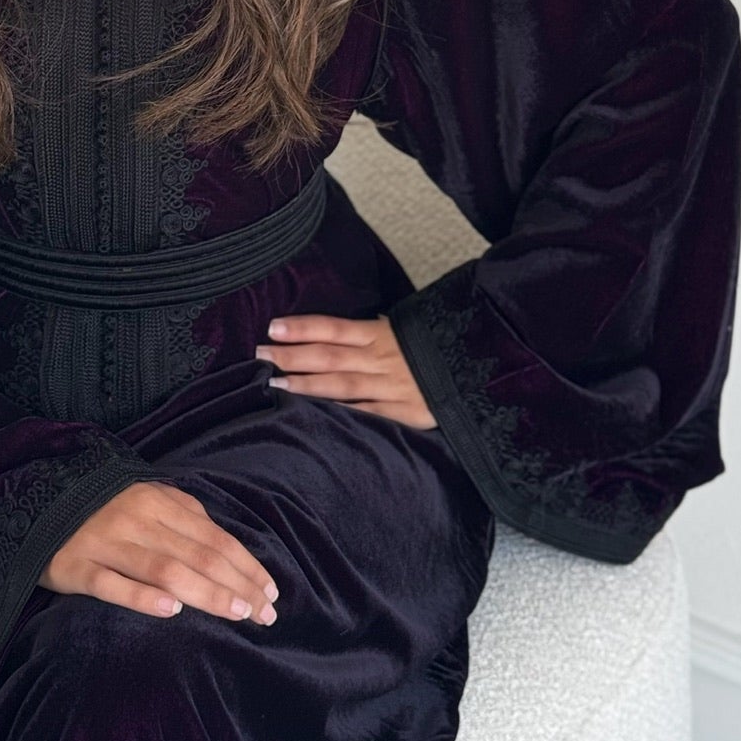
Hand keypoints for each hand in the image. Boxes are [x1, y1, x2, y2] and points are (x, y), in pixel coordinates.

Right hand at [38, 480, 278, 624]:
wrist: (33, 504)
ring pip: (164, 568)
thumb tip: (229, 549)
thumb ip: (185, 519)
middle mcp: (135, 519)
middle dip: (237, 585)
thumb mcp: (146, 501)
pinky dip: (143, 597)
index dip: (245, 565)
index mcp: (156, 500)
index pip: (213, 537)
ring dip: (205, 592)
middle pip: (196, 554)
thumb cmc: (102, 508)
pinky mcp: (77, 568)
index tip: (271, 593)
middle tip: (265, 614)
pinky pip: (113, 585)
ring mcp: (105, 543)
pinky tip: (171, 610)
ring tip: (236, 613)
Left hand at [255, 312, 438, 427]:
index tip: (272, 327)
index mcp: (382, 333)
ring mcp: (392, 386)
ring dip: (305, 386)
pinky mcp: (405, 412)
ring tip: (274, 383)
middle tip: (258, 355)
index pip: (333, 328)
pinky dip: (340, 414)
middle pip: (328, 356)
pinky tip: (314, 415)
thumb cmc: (440, 344)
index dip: (302, 327)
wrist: (483, 368)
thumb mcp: (409, 326)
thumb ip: (376, 330)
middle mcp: (382, 358)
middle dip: (291, 356)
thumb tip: (340, 331)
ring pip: (341, 386)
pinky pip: (366, 413)